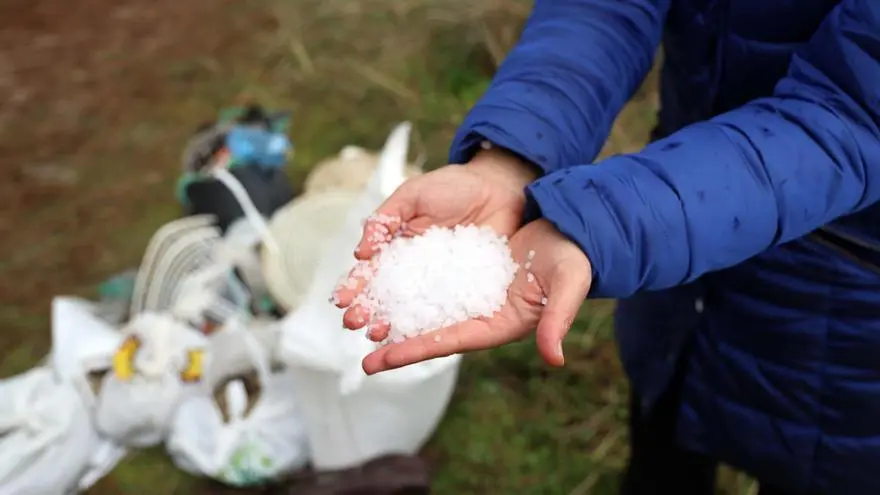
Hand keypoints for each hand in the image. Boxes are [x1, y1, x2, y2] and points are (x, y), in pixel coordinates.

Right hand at [334, 147, 539, 333]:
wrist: (499, 188)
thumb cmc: (454, 186)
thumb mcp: (413, 196)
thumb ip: (385, 219)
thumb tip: (360, 253)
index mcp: (396, 248)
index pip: (370, 272)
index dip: (354, 286)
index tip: (340, 300)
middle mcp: (414, 272)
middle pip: (385, 297)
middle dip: (366, 311)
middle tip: (353, 324)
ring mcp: (439, 284)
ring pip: (410, 310)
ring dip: (390, 325)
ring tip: (375, 335)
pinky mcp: (465, 292)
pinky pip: (444, 312)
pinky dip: (428, 328)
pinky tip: (412, 339)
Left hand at [343, 218, 592, 374]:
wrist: (569, 228)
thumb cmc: (572, 258)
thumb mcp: (568, 284)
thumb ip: (558, 320)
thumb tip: (554, 359)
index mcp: (499, 324)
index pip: (450, 341)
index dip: (416, 351)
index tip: (381, 360)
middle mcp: (479, 313)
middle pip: (430, 331)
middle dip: (397, 342)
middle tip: (362, 354)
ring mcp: (470, 292)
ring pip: (424, 306)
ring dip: (395, 314)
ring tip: (361, 321)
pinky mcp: (464, 270)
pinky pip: (429, 280)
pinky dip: (406, 285)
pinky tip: (382, 285)